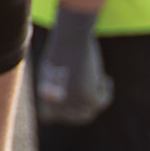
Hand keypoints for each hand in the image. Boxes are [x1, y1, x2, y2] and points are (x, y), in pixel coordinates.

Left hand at [34, 7, 112, 124]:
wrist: (71, 34)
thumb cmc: (62, 46)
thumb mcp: (52, 67)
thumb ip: (56, 88)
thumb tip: (65, 103)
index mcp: (42, 94)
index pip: (48, 116)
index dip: (63, 111)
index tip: (75, 97)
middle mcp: (55, 101)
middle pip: (76, 116)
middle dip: (86, 104)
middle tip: (93, 89)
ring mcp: (71, 99)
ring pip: (91, 110)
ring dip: (97, 95)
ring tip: (97, 77)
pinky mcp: (87, 93)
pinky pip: (102, 102)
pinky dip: (106, 91)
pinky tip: (106, 77)